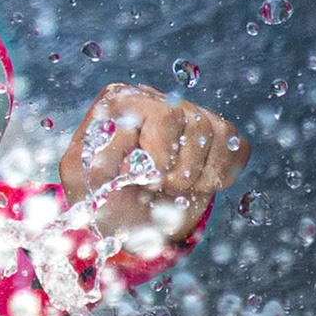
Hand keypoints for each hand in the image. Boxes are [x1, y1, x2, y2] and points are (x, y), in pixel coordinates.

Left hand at [57, 83, 249, 247]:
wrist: (131, 217)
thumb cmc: (102, 192)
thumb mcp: (79, 180)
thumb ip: (88, 166)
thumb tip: (118, 163)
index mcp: (119, 101)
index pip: (153, 116)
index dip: (150, 160)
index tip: (133, 180)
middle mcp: (156, 98)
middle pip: (187, 120)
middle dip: (174, 167)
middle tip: (155, 186)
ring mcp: (190, 113)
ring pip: (214, 132)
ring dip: (194, 176)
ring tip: (171, 187)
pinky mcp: (218, 135)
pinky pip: (236, 146)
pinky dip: (219, 175)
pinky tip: (195, 184)